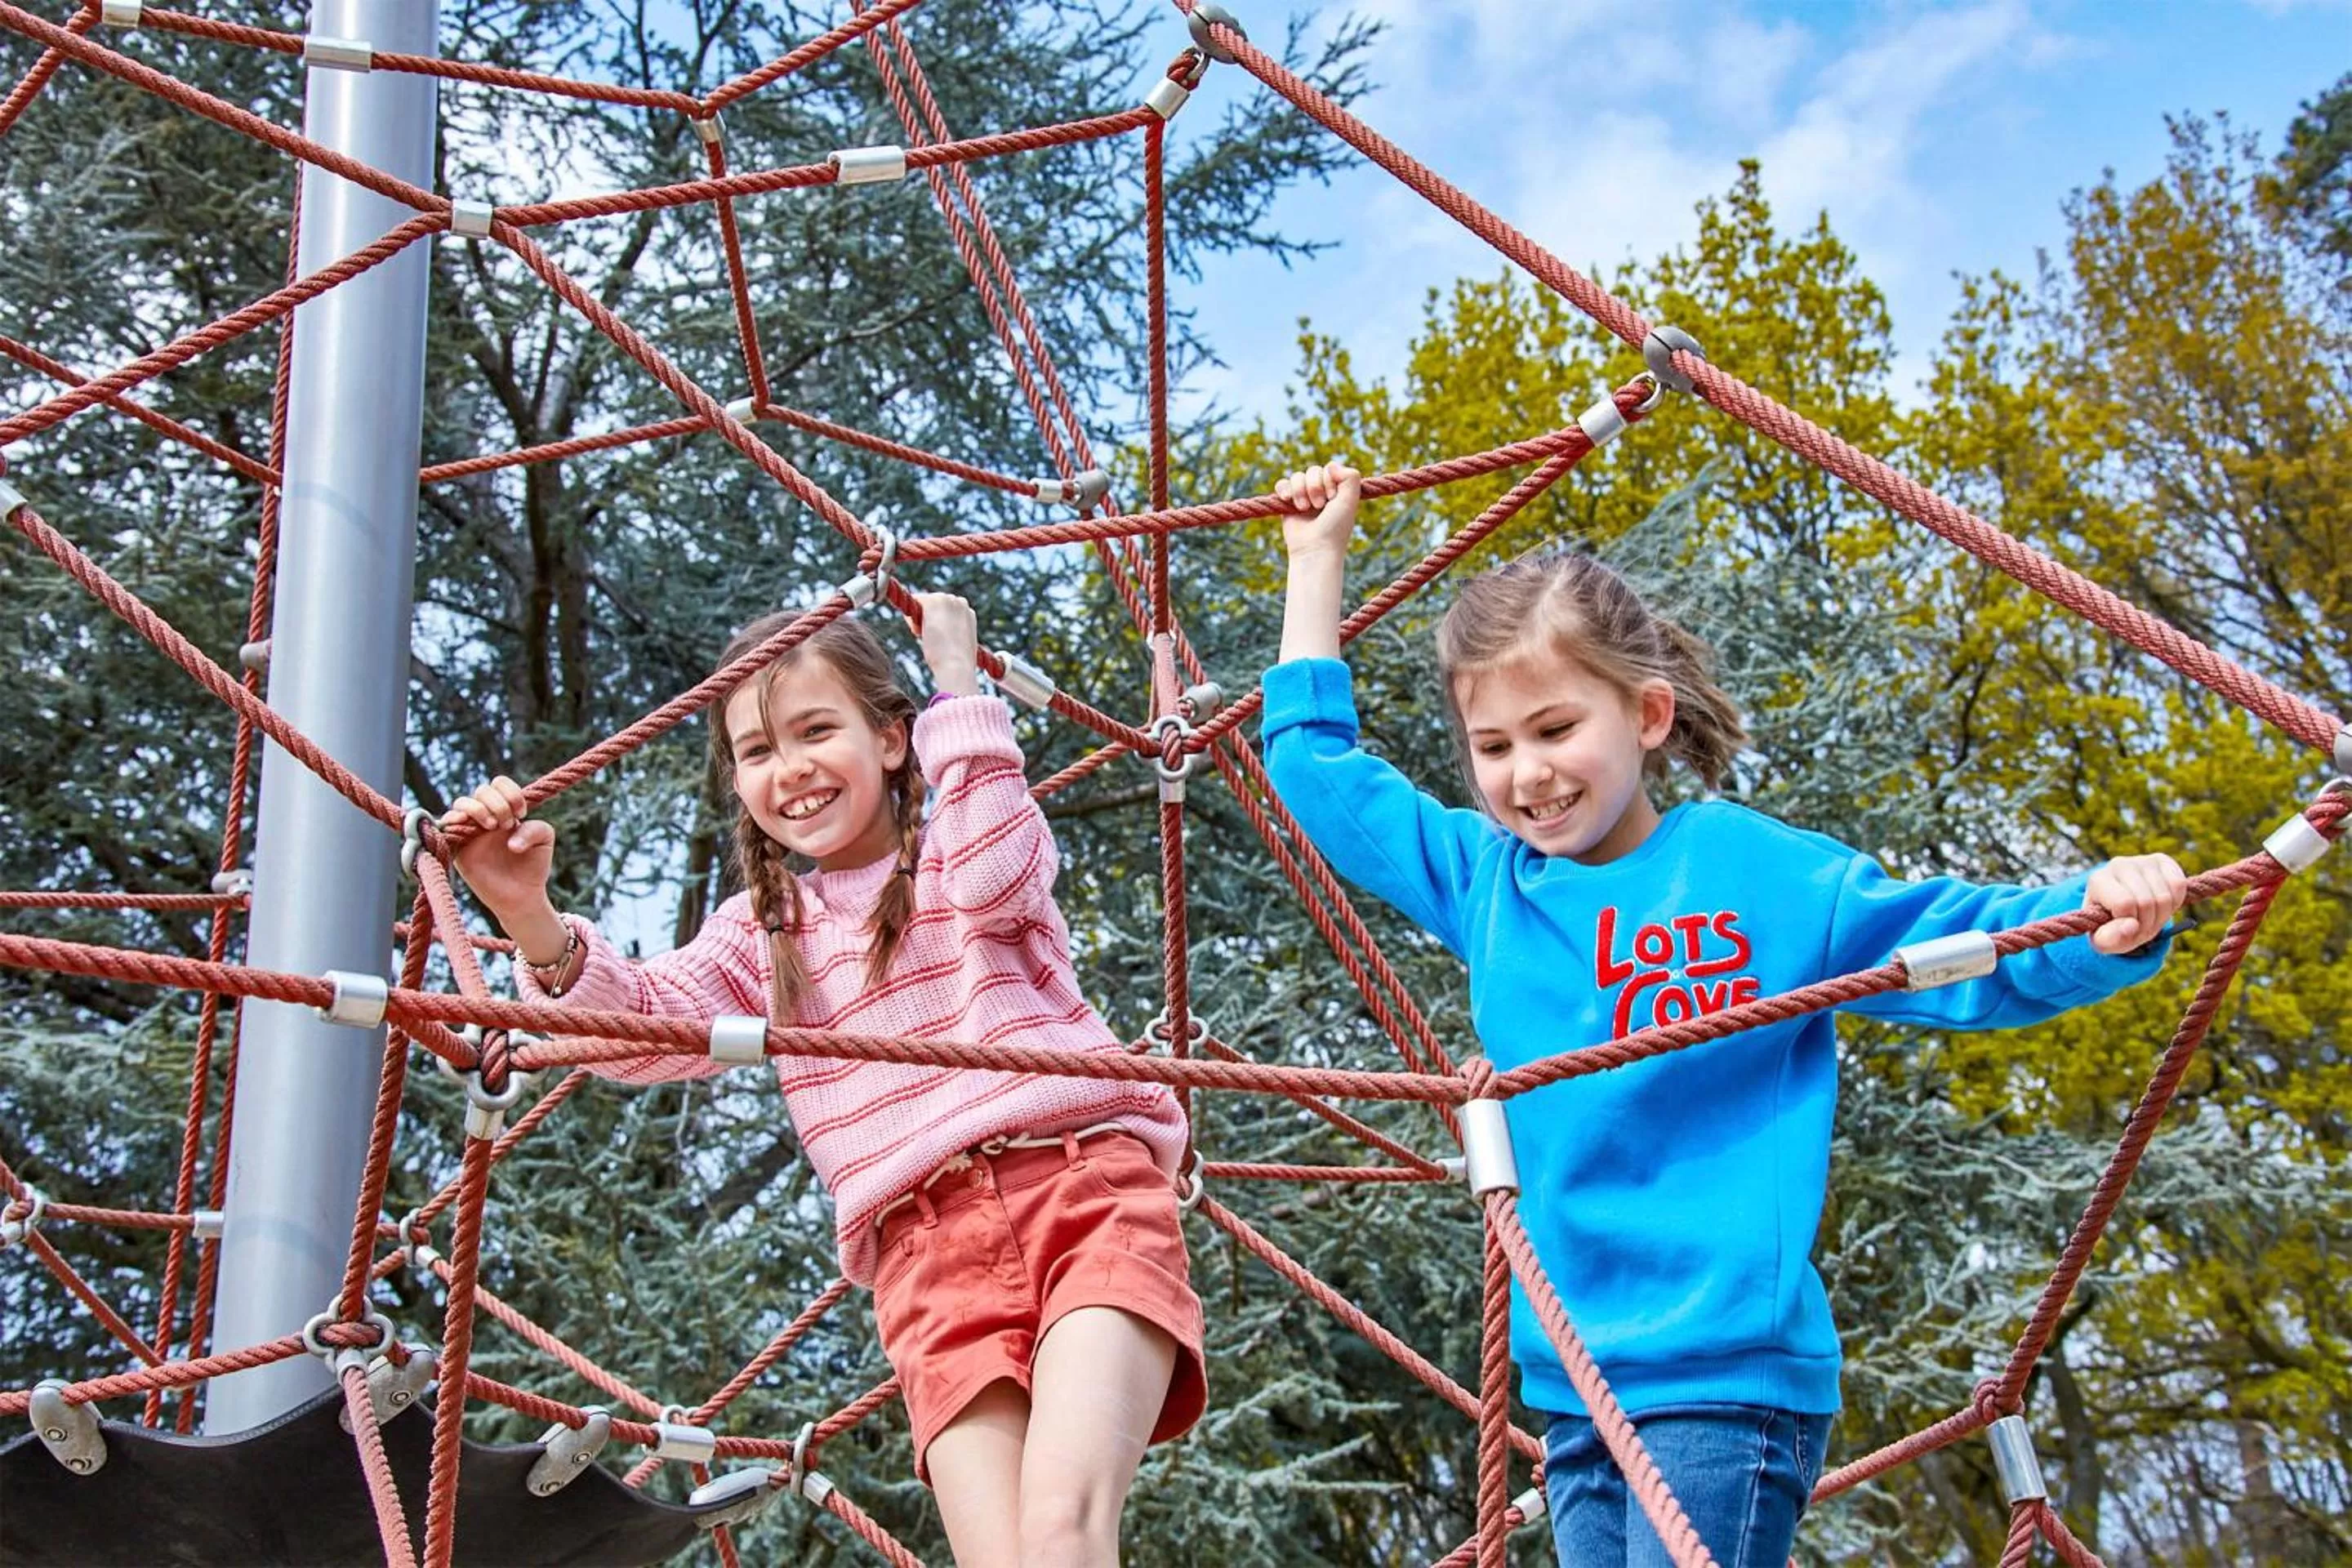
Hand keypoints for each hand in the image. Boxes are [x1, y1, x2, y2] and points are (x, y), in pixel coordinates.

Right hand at [442, 776, 563, 959]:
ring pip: (462, 803)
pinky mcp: (457, 847)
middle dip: (497, 803)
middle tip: (506, 825)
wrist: (520, 896)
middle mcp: (486, 817)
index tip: (521, 813)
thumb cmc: (532, 866)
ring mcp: (469, 830)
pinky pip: (444, 825)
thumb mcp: (543, 840)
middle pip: (482, 790)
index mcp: (506, 810)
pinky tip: (465, 824)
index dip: (510, 792)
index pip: (499, 784)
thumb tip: (509, 840)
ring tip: (492, 827)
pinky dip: (452, 819)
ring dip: (478, 809)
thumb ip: (535, 828)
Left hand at [913, 592, 979, 696]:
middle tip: (931, 639)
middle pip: (934, 603)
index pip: (946, 610)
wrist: (956, 666)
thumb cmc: (958, 665)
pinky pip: (914, 602)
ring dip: (920, 619)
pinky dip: (911, 619)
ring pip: (923, 602)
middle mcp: (960, 602)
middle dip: (927, 618)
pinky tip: (917, 633)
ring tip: (926, 637)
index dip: (938, 623)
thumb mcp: (959, 646)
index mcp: (968, 613)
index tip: (938, 639)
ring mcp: (948, 599)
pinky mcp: (934, 601)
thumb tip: (943, 636)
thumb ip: (952, 635)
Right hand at [1276, 460, 1360, 560]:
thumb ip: (1351, 476)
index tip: (1332, 499)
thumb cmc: (1335, 527)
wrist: (1315, 548)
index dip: (1329, 480)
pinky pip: (1282, 484)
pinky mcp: (1287, 503)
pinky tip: (1288, 500)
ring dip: (1300, 490)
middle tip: (1320, 506)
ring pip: (1297, 476)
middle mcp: (1321, 491)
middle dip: (1315, 486)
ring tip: (1304, 509)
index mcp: (1337, 490)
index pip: (1329, 468)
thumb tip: (1330, 465)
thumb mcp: (1350, 500)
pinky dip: (1284, 489)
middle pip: (1313, 470)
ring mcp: (1303, 497)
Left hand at [2083, 852, 2189, 954]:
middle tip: (2141, 927)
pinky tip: (2162, 905)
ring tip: (2149, 918)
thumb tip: (2131, 926)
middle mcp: (2118, 865)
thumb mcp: (2103, 940)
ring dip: (2162, 917)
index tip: (2126, 928)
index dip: (2132, 924)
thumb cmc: (2110, 925)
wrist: (2122, 907)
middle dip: (2148, 924)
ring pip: (2165, 896)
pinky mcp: (2162, 860)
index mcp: (2097, 881)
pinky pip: (2178, 885)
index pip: (2124, 904)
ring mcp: (2141, 860)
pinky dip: (2175, 903)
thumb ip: (2110, 939)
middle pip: (2146, 902)